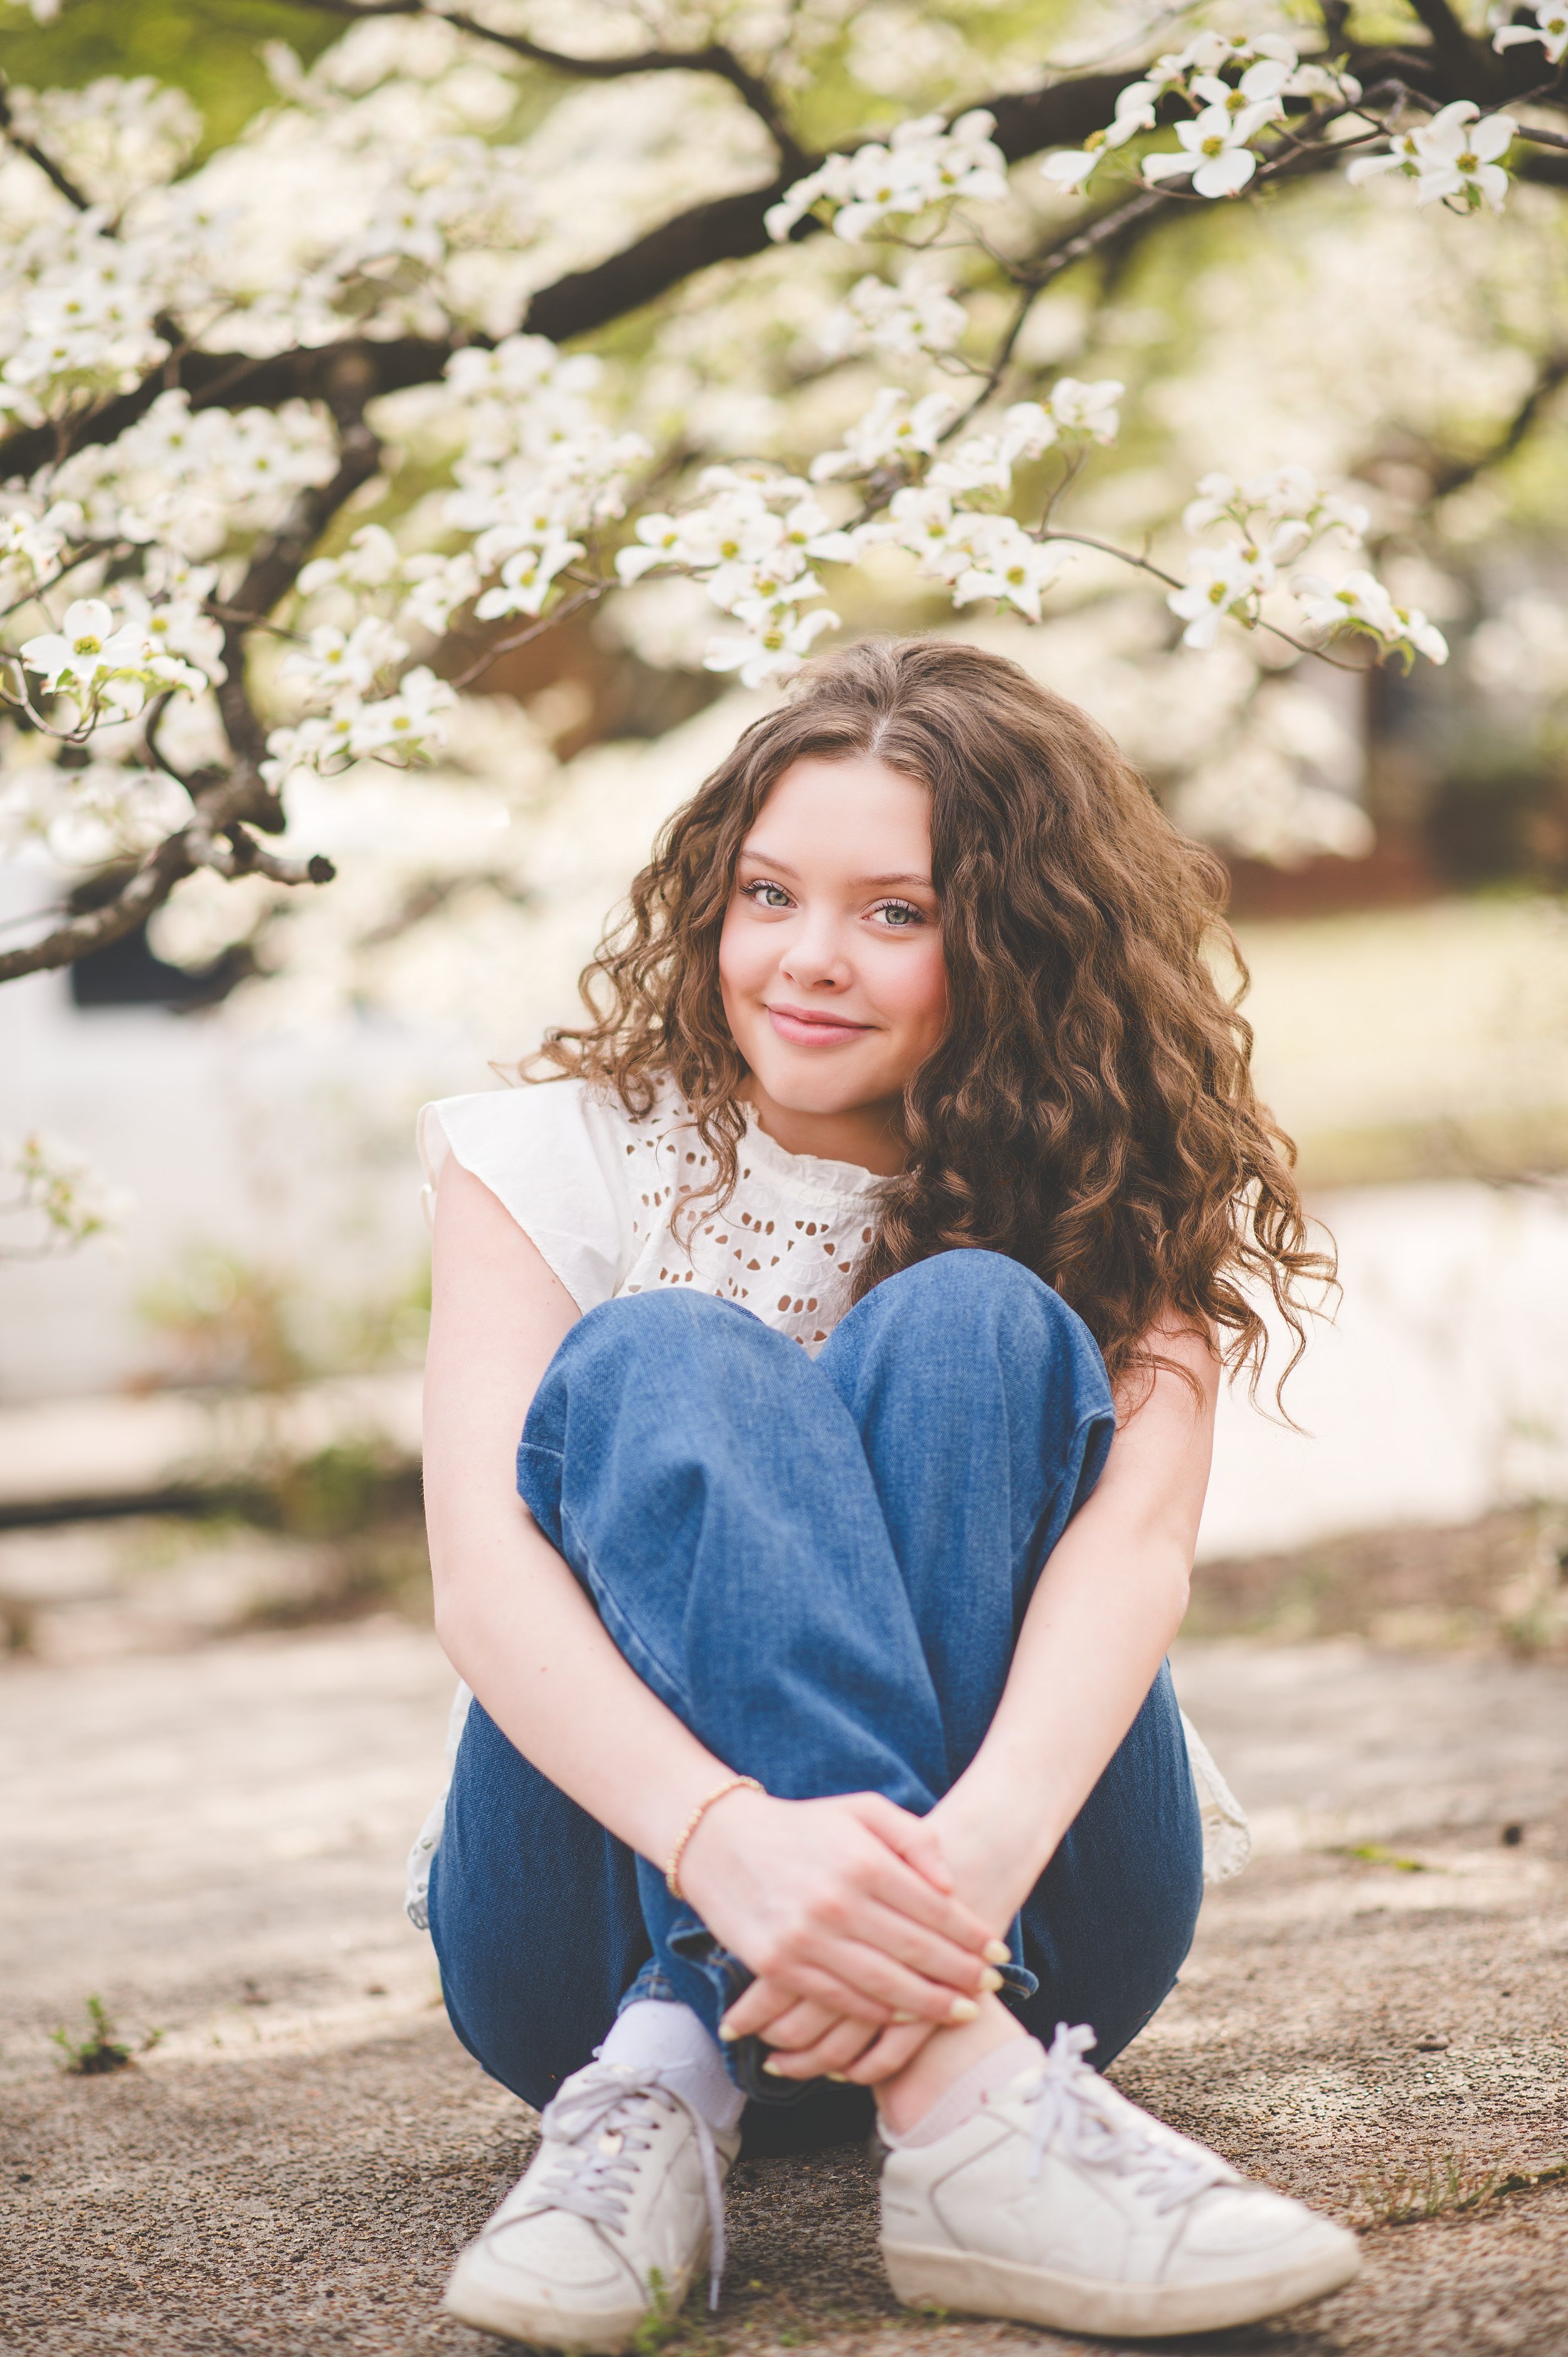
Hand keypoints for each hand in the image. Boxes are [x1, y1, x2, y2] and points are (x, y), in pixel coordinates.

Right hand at [719, 1779, 1048, 2085]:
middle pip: (916, 1952)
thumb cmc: (803, 1825)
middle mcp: (837, 1902)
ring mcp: (806, 1938)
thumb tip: (949, 1884)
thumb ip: (913, 1838)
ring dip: (928, 2005)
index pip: (934, 1909)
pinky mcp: (779, 1965)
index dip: (972, 1936)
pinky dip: (877, 2015)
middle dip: (961, 1975)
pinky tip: (904, 2018)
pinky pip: (841, 1999)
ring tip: (962, 2012)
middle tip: (990, 1988)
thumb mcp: (862, 1810)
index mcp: (863, 1861)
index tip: (998, 1953)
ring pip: (884, 1986)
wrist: (719, 1841)